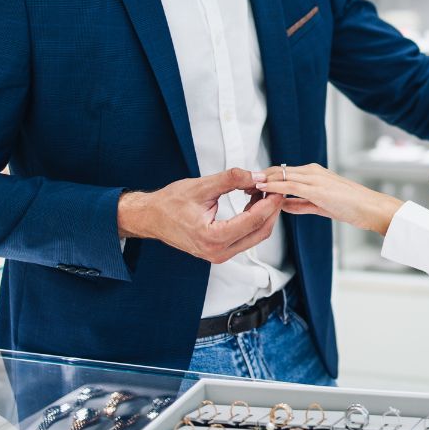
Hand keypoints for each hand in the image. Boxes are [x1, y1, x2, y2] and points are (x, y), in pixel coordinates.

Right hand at [117, 168, 283, 262]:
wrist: (151, 217)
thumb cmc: (169, 203)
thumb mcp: (202, 186)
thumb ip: (231, 179)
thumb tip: (256, 175)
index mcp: (213, 238)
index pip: (254, 220)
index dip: (270, 201)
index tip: (277, 186)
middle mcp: (218, 252)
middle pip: (260, 231)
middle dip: (271, 208)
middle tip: (274, 187)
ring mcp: (220, 254)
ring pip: (256, 235)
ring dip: (263, 213)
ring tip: (262, 190)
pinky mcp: (220, 251)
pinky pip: (246, 237)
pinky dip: (254, 219)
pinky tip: (252, 201)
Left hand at [253, 164, 402, 235]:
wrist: (371, 208)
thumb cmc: (352, 207)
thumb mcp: (322, 205)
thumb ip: (301, 204)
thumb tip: (283, 205)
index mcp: (314, 173)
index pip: (283, 172)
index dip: (266, 178)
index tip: (251, 185)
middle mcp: (312, 171)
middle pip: (278, 170)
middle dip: (259, 177)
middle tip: (242, 184)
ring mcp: (314, 178)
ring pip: (281, 175)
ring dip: (262, 180)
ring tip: (245, 186)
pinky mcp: (317, 189)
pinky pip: (290, 185)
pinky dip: (274, 186)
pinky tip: (262, 189)